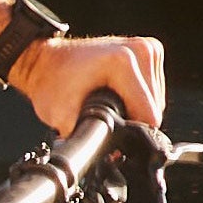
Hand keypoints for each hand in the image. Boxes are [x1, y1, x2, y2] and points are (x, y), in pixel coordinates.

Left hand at [16, 33, 163, 132]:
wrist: (46, 61)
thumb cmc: (51, 83)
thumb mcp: (62, 117)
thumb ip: (87, 138)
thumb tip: (107, 155)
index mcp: (123, 62)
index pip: (148, 115)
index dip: (129, 133)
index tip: (108, 131)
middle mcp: (141, 50)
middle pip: (154, 109)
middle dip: (131, 120)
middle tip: (103, 114)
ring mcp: (148, 48)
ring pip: (156, 101)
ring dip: (134, 110)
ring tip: (106, 102)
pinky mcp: (150, 51)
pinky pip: (153, 90)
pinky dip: (137, 98)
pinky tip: (116, 94)